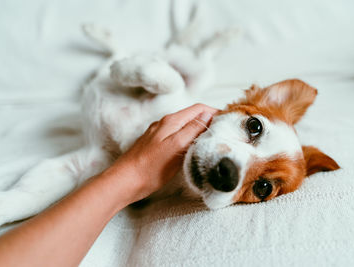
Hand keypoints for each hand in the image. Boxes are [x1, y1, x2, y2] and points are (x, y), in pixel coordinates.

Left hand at [103, 104, 217, 204]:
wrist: (125, 181)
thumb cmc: (150, 167)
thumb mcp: (175, 146)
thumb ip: (192, 129)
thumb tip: (208, 115)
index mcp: (171, 121)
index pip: (198, 108)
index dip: (215, 112)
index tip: (228, 121)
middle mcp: (165, 124)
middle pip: (192, 115)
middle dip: (209, 119)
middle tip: (224, 130)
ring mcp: (160, 134)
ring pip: (185, 126)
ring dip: (200, 128)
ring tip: (212, 139)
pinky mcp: (157, 145)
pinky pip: (178, 135)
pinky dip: (189, 137)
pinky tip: (193, 148)